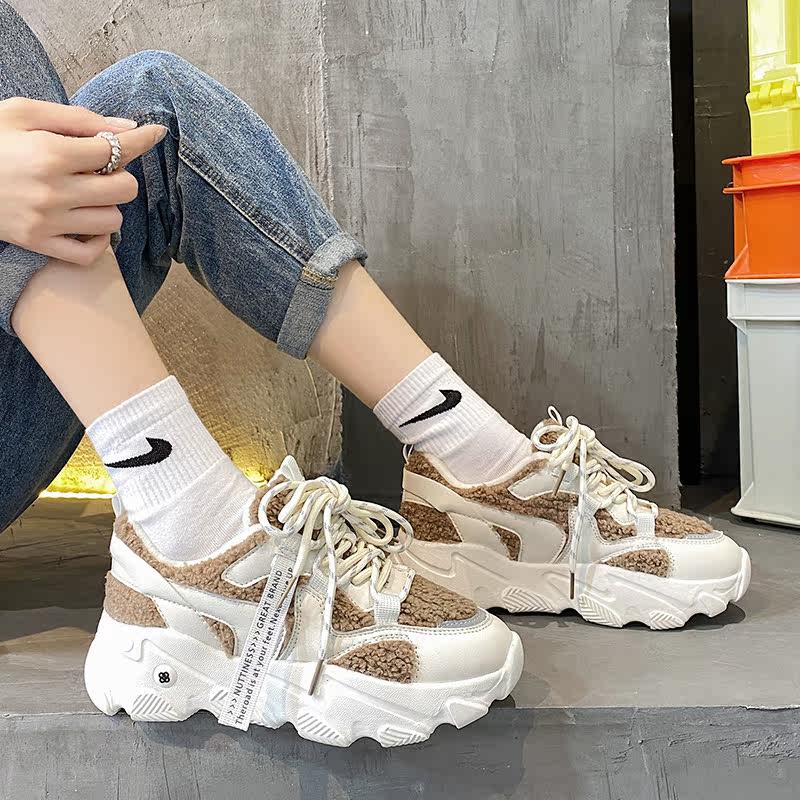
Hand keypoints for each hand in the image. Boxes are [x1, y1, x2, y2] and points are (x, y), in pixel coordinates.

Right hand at [0, 97, 166, 264]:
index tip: (155, 133)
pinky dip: (98, 240)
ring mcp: (48, 222)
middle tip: (96, 169)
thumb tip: (128, 128)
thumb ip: (79, 119)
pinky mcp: (40, 244)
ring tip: (86, 194)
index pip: (115, 149)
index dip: (140, 140)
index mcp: (50, 153)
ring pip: (113, 220)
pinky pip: (91, 253)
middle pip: (124, 188)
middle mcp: (54, 191)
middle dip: (117, 175)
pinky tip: (88, 223)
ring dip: (108, 206)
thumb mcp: (24, 113)